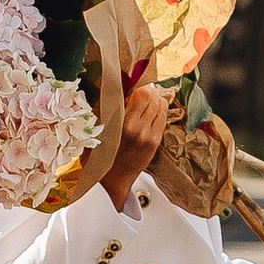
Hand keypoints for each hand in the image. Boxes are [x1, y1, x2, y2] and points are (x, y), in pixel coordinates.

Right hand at [103, 77, 168, 211]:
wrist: (112, 179)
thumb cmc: (101, 154)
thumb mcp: (99, 129)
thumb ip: (110, 109)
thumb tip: (121, 88)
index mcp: (123, 124)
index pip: (141, 94)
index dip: (140, 85)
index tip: (135, 83)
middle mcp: (139, 129)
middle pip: (153, 97)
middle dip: (148, 90)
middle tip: (142, 89)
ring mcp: (150, 135)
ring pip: (161, 105)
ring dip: (155, 99)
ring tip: (147, 99)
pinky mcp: (156, 141)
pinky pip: (163, 117)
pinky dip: (159, 110)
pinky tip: (151, 110)